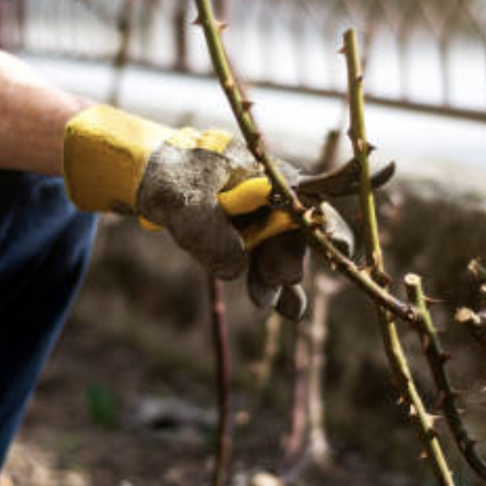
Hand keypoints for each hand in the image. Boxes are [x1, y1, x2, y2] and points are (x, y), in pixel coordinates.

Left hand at [63, 105, 392, 318]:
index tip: (342, 249)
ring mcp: (258, 220)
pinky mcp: (242, 239)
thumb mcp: (181, 201)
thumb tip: (236, 268)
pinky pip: (262, 264)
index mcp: (266, 175)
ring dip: (276, 280)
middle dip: (288, 261)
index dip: (329, 221)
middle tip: (272, 284)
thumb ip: (208, 232)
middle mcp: (271, 198)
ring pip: (280, 254)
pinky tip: (284, 309)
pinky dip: (269, 284)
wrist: (143, 177)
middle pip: (296, 234)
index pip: (313, 195)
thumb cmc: (168, 177)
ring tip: (273, 306)